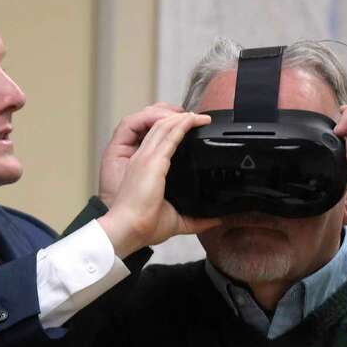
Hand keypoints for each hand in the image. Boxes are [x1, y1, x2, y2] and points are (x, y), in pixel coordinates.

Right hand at [97, 112, 220, 256]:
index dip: (173, 130)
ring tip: (200, 116)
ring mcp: (146, 157)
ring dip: (183, 118)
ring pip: (165, 126)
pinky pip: (170, 135)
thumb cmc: (144, 226)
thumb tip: (217, 219)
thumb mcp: (176, 219)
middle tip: (200, 119)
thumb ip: (197, 219)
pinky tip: (194, 120)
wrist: (128, 230)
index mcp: (144, 169)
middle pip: (160, 128)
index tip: (192, 130)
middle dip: (180, 119)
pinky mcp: (153, 161)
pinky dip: (183, 124)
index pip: (158, 140)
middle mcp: (142, 158)